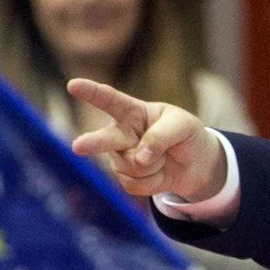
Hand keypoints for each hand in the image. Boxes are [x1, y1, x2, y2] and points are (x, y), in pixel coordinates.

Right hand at [68, 78, 226, 200]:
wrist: (196, 163)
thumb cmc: (186, 135)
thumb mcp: (183, 125)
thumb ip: (161, 136)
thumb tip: (139, 159)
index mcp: (132, 111)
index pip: (109, 100)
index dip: (91, 92)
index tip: (73, 85)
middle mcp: (120, 133)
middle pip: (104, 139)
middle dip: (92, 143)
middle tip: (78, 146)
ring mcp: (120, 157)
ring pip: (132, 167)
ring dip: (155, 166)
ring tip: (163, 157)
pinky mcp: (125, 179)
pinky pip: (136, 185)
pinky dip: (155, 182)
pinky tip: (159, 172)